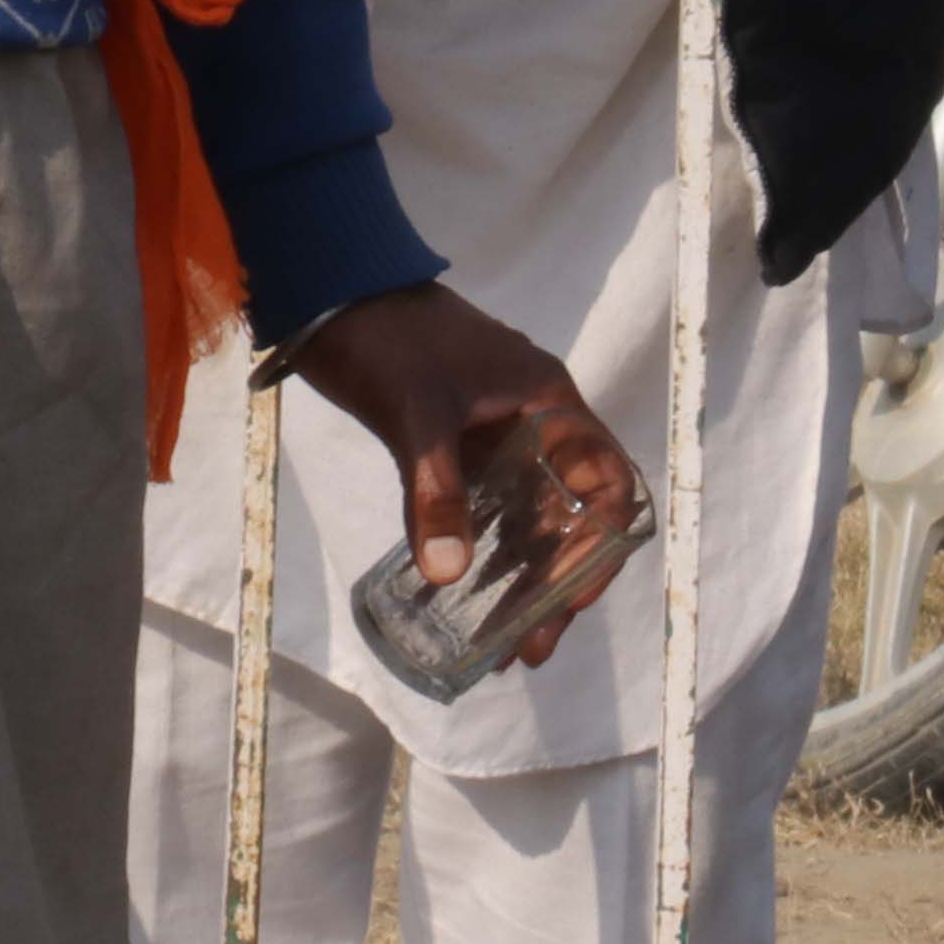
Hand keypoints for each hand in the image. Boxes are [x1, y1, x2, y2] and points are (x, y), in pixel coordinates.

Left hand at [278, 283, 638, 665]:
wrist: (337, 297)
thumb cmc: (393, 343)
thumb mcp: (417, 416)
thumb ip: (434, 493)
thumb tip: (446, 576)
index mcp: (552, 407)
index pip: (606, 482)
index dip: (599, 545)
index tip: (570, 600)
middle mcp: (536, 427)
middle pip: (571, 514)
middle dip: (559, 582)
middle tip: (531, 646)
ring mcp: (497, 439)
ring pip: (529, 518)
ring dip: (523, 577)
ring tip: (503, 641)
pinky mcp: (458, 448)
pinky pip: (486, 511)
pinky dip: (481, 553)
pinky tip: (460, 594)